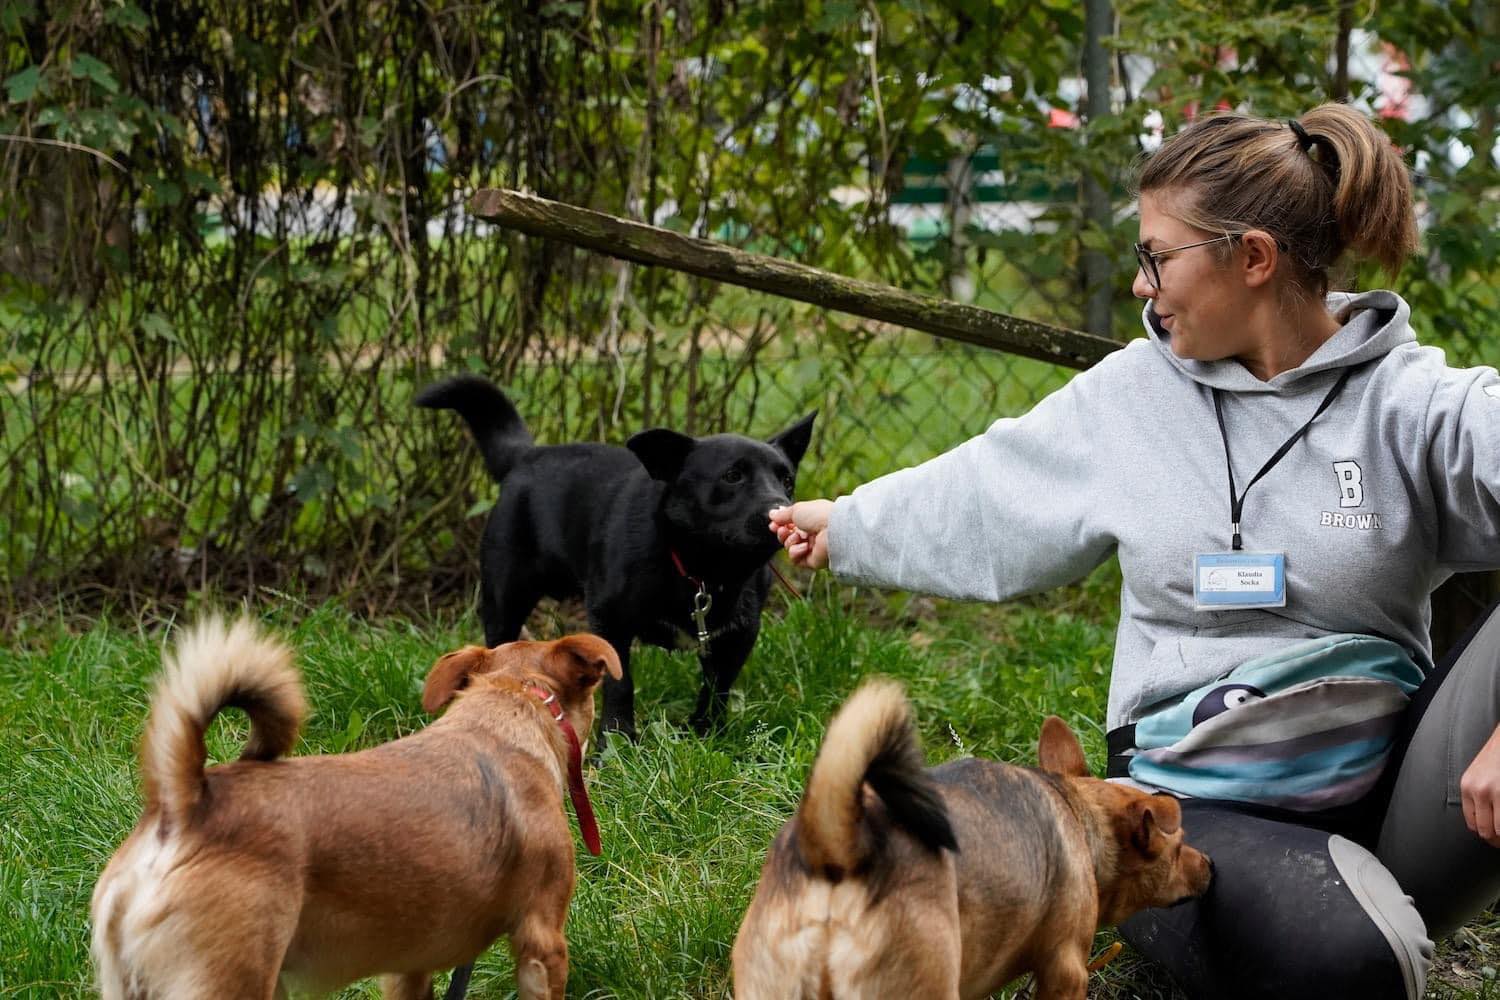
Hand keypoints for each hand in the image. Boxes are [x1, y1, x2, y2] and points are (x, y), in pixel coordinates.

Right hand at [768, 500, 832, 570]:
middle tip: (782, 530)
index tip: (773, 523)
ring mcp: (812, 547)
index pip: (790, 524)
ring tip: (797, 537)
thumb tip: (772, 514)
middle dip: (782, 533)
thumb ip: (782, 514)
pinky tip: (804, 546)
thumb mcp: (796, 510)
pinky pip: (796, 559)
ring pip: (790, 548)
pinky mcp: (812, 560)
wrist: (834, 530)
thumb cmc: (818, 515)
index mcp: (810, 519)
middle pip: (788, 537)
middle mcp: (811, 533)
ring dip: (789, 542)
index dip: (780, 524)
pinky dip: (796, 552)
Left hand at [1460, 725, 1499, 846]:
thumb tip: (1480, 824)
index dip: (1483, 834)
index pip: (1471, 823)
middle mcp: (1480, 791)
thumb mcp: (1477, 775)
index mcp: (1467, 787)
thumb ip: (1476, 796)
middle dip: (1495, 840)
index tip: (1492, 838)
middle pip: (1485, 830)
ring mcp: (1498, 793)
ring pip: (1499, 829)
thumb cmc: (1495, 757)